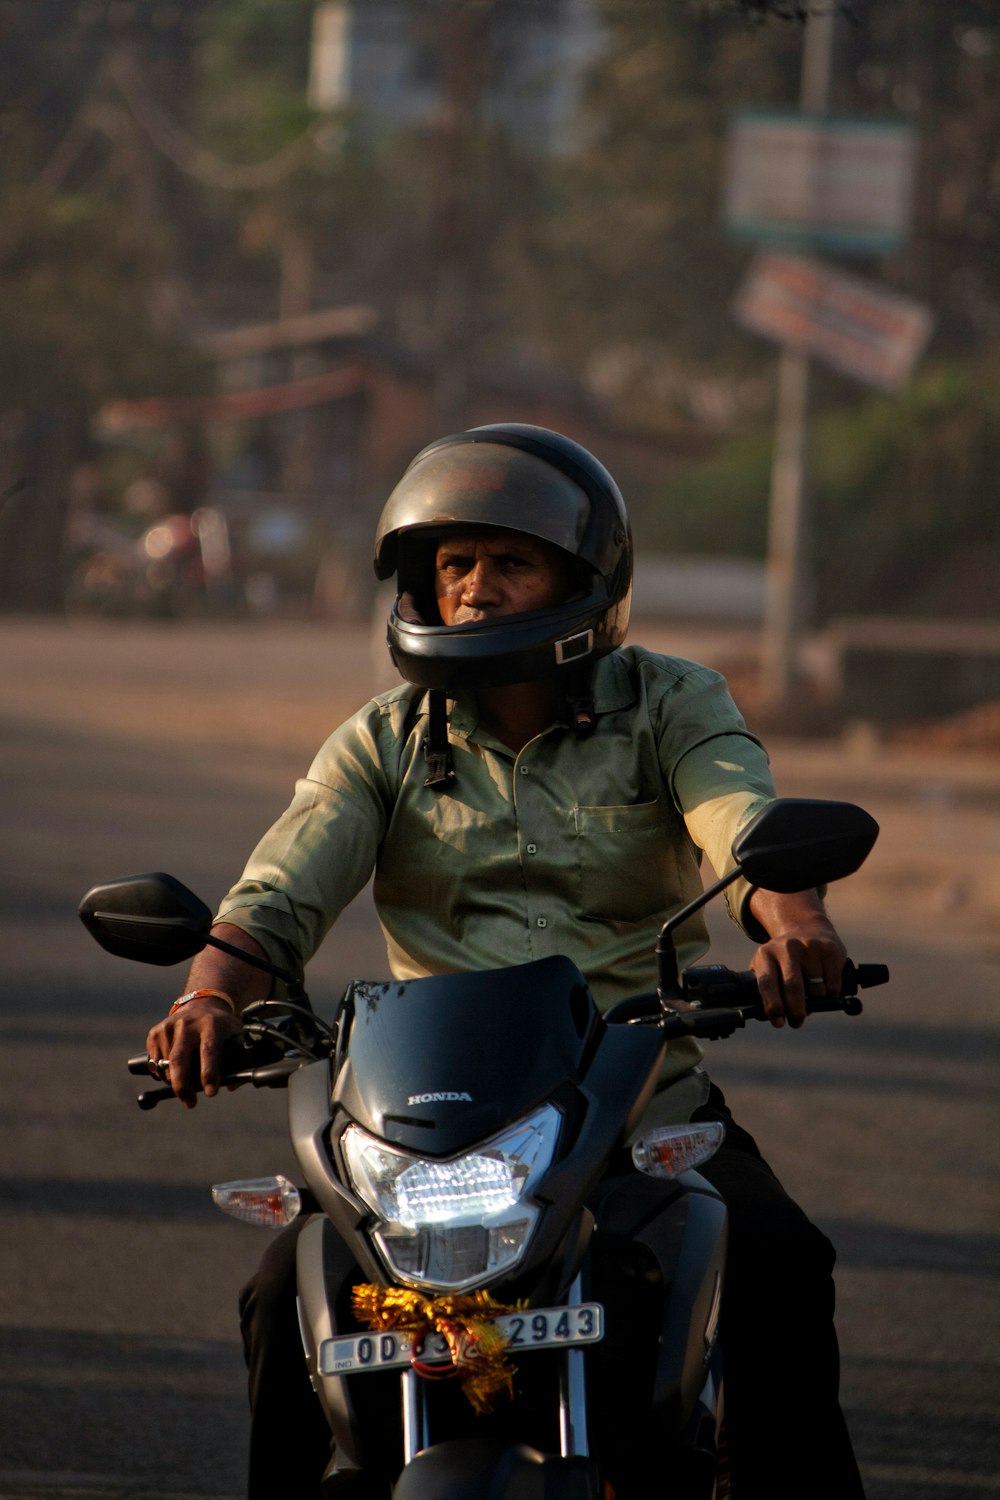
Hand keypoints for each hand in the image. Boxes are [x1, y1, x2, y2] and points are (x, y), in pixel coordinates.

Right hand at [145, 996, 243, 1108]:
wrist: (202, 1005)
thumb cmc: (221, 1028)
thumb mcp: (236, 1036)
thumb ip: (238, 1060)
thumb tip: (232, 1085)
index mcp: (211, 1024)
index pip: (209, 1051)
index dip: (209, 1073)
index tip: (211, 1093)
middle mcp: (187, 1024)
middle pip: (179, 1060)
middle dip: (182, 1086)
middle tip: (190, 1103)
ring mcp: (169, 1027)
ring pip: (165, 1066)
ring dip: (174, 1081)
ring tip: (187, 1081)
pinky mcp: (155, 1033)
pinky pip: (155, 1064)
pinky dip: (163, 1074)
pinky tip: (174, 1068)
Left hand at [747, 891, 846, 1028]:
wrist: (807, 929)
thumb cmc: (784, 959)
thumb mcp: (768, 966)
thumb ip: (765, 989)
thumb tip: (769, 1017)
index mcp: (766, 954)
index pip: (767, 983)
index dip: (773, 1006)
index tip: (778, 1022)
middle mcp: (787, 947)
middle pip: (793, 987)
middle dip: (796, 1011)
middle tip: (797, 1022)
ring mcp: (809, 946)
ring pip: (816, 990)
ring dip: (815, 1003)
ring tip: (812, 999)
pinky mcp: (830, 950)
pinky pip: (833, 985)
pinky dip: (830, 996)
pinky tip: (825, 990)